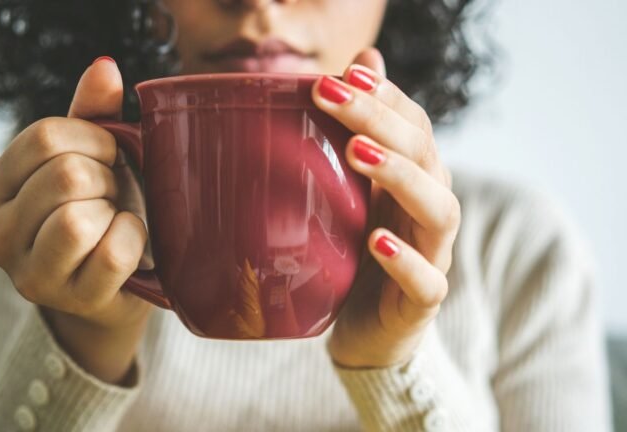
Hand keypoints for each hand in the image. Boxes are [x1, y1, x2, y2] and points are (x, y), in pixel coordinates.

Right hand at [0, 57, 152, 383]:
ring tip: (116, 219)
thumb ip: (94, 114)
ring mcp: (31, 274)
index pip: (45, 137)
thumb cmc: (103, 213)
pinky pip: (111, 254)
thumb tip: (105, 68)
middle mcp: (0, 233)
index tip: (111, 157)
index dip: (95, 140)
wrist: (115, 286)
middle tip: (114, 196)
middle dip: (108, 179)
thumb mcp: (93, 158)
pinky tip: (129, 242)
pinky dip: (133, 240)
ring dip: (116, 211)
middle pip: (66, 175)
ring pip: (78, 219)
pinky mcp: (71, 301)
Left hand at [313, 48, 460, 367]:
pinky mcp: (422, 302)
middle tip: (332, 96)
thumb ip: (359, 132)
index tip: (343, 73)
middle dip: (379, 120)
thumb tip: (360, 62)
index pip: (413, 125)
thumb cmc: (358, 254)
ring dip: (399, 176)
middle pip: (424, 155)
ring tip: (357, 152)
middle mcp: (430, 210)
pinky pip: (427, 281)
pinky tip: (376, 241)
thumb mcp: (353, 192)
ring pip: (438, 210)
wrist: (369, 331)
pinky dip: (406, 261)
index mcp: (416, 180)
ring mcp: (433, 255)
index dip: (385, 97)